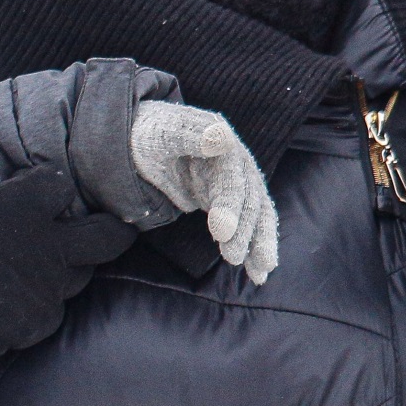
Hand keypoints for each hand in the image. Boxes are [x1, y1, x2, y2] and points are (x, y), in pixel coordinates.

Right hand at [0, 147, 134, 399]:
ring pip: (85, 273)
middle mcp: (45, 245)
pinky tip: (15, 300)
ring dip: (71, 266)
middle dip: (112, 227)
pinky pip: (55, 309)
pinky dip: (41, 303)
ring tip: (42, 264)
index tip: (35, 190)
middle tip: (94, 225)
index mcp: (19, 205)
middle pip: (110, 234)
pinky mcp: (36, 324)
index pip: (61, 184)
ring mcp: (45, 288)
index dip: (49, 185)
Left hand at [130, 101, 278, 282]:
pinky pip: (245, 223)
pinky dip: (252, 245)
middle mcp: (235, 162)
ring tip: (260, 274)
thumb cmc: (151, 134)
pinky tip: (257, 271)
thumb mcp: (162, 131)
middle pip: (249, 200)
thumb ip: (187, 134)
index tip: (223, 232)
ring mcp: (234, 180)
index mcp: (222, 142)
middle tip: (233, 258)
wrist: (144, 137)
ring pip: (255, 214)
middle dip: (244, 231)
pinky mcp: (226, 198)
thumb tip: (219, 137)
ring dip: (259, 244)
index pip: (231, 179)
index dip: (229, 205)